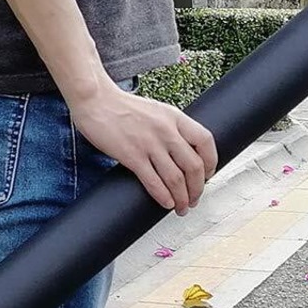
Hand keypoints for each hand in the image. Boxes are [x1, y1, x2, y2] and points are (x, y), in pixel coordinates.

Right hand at [69, 83, 217, 215]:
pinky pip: (153, 182)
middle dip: (197, 188)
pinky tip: (166, 203)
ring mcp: (149, 143)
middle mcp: (166, 130)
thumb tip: (183, 151)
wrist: (95, 100)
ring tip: (181, 207)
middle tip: (194, 199)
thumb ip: (171, 127)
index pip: (205, 141)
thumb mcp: (156, 111)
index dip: (211, 162)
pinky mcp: (131, 155)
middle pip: (194, 166)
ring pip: (176, 178)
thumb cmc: (122, 107)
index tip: (208, 175)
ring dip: (182, 198)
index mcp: (175, 117)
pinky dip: (163, 196)